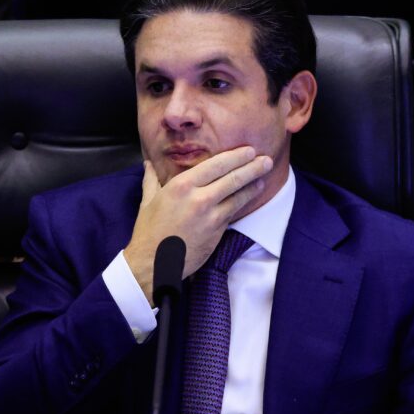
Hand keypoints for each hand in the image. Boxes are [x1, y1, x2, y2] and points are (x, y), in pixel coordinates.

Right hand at [124, 147, 272, 302]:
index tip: (248, 150)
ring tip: (264, 176)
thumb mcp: (148, 202)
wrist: (154, 263)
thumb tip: (148, 164)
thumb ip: (152, 180)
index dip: (236, 156)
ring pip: (239, 196)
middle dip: (252, 167)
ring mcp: (211, 216)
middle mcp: (199, 198)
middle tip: (266, 160)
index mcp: (181, 185)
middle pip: (233, 178)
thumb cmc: (149, 232)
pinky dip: (244, 202)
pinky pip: (234, 212)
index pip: (216, 164)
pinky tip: (250, 196)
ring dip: (254, 185)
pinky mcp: (217, 231)